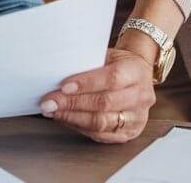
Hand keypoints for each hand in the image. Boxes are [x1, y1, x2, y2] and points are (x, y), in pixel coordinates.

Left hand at [39, 48, 154, 142]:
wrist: (138, 75)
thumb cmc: (118, 63)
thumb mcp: (106, 55)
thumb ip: (87, 64)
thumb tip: (56, 72)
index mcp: (136, 72)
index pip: (112, 79)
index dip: (86, 84)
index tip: (63, 87)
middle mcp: (141, 96)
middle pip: (105, 103)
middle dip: (73, 104)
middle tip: (50, 102)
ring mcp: (137, 117)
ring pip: (102, 122)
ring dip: (73, 118)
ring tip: (53, 111)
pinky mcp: (130, 132)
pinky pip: (101, 134)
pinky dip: (79, 127)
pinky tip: (65, 119)